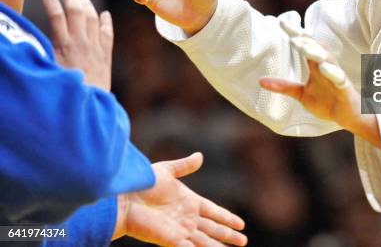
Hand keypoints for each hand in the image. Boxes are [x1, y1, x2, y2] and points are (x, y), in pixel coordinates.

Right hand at [42, 0, 112, 90]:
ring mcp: (95, 47)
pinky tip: (105, 14)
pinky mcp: (105, 55)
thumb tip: (35, 40)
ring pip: (93, 19)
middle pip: (77, 13)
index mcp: (63, 45)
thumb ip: (44, 52)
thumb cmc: (63, 89)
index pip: (56, 16)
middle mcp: (80, 42)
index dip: (52, 3)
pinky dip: (106, 22)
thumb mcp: (48, 69)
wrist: (88, 104)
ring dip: (88, 6)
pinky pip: (108, 33)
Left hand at [113, 152, 246, 246]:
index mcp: (188, 201)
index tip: (241, 224)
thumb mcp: (166, 171)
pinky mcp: (172, 240)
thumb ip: (184, 166)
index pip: (213, 211)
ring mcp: (180, 230)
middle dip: (228, 235)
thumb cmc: (142, 183)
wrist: (125, 197)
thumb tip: (200, 156)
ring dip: (219, 246)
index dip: (226, 217)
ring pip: (205, 241)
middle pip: (213, 228)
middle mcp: (187, 217)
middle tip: (243, 242)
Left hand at [259, 33, 380, 149]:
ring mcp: (336, 75)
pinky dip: (332, 72)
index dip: (294, 33)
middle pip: (315, 47)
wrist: (348, 118)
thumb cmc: (327, 102)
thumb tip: (260, 81)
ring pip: (326, 58)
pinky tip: (322, 67)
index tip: (281, 22)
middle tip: (290, 35)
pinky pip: (339, 77)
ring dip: (314, 51)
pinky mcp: (344, 87)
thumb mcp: (301, 94)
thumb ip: (283, 86)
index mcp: (315, 65)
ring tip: (301, 46)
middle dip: (303, 40)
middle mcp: (325, 66)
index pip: (304, 44)